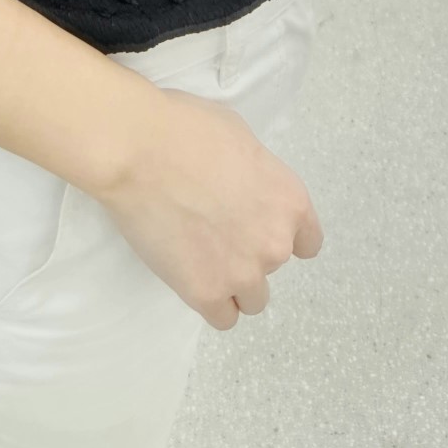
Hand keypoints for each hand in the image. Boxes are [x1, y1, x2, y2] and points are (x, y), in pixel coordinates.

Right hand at [93, 85, 323, 329]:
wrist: (139, 149)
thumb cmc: (186, 129)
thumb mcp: (241, 138)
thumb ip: (256, 176)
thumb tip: (244, 188)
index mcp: (290, 201)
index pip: (307, 243)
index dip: (281, 235)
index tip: (257, 229)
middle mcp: (275, 243)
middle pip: (272, 268)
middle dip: (247, 252)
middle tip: (213, 229)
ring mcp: (242, 272)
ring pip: (251, 299)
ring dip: (231, 282)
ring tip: (198, 256)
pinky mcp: (205, 292)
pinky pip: (222, 318)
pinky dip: (209, 301)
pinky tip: (190, 277)